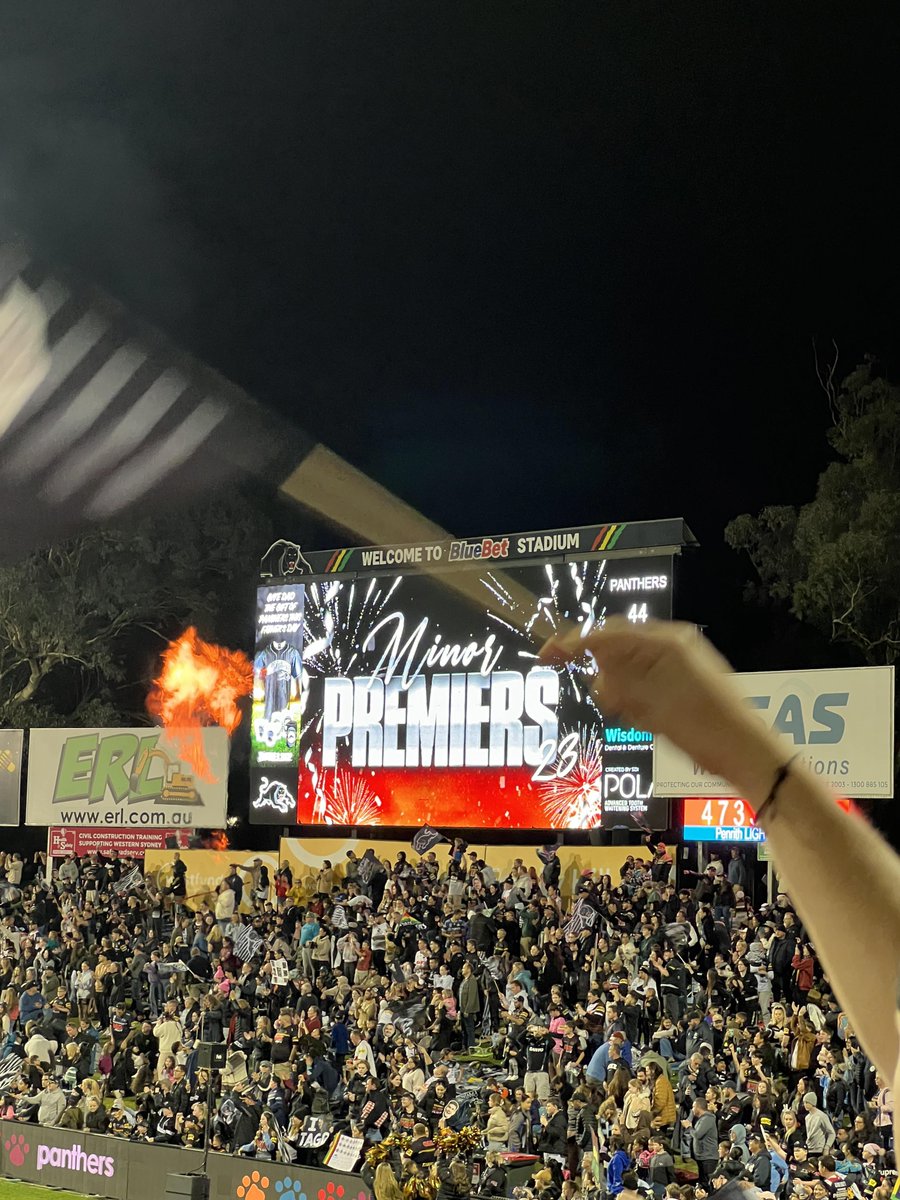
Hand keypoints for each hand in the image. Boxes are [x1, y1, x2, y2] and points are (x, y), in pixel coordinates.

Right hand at [540, 619, 783, 798]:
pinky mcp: (683, 682)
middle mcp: (673, 645)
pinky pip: (645, 682)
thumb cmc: (704, 727)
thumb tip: (589, 656)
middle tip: (607, 699)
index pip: (607, 633)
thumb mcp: (651, 702)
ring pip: (629, 668)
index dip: (572, 643)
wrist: (747, 752)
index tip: (545, 656)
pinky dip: (637, 699)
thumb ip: (618, 675)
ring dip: (623, 691)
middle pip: (618, 647)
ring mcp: (680, 662)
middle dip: (604, 673)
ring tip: (639, 715)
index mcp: (666, 641)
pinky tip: (648, 718)